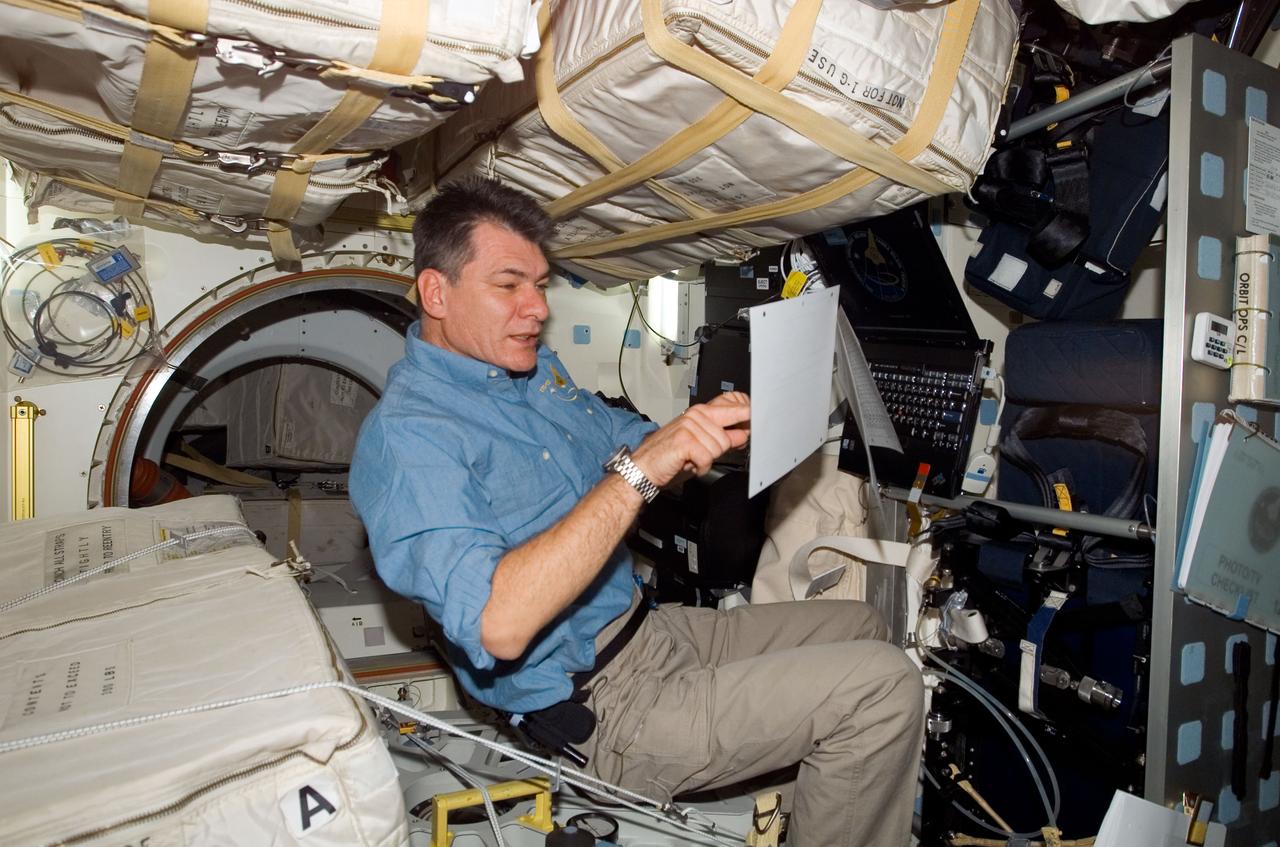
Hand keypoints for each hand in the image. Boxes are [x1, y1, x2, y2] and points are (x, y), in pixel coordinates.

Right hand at [631, 392, 749, 485]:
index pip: (732, 405)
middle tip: (702, 454)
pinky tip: (688, 464)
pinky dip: (700, 467)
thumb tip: (743, 435)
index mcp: (700, 412)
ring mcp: (690, 426)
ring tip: (690, 459)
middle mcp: (695, 415)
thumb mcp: (700, 444)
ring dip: (706, 460)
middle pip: (728, 436)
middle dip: (719, 450)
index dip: (747, 413)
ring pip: (718, 448)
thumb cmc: (669, 456)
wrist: (643, 468)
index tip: (756, 416)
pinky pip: (707, 458)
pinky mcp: (685, 440)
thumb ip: (722, 437)